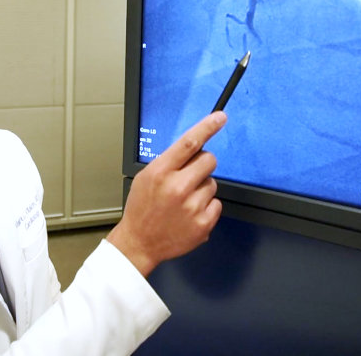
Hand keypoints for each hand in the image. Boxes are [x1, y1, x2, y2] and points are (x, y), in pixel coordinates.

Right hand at [107, 111, 226, 276]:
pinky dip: (206, 207)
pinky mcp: (203, 223)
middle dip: (203, 164)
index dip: (207, 127)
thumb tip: (195, 145)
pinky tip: (190, 213)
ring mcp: (192, 207)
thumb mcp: (146, 177)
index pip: (189, 142)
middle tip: (190, 176)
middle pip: (209, 160)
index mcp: (161, 172)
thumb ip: (169, 161)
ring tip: (184, 201)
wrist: (140, 242)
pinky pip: (216, 204)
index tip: (220, 118)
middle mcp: (177, 187)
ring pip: (213, 183)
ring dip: (202, 189)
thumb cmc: (142, 208)